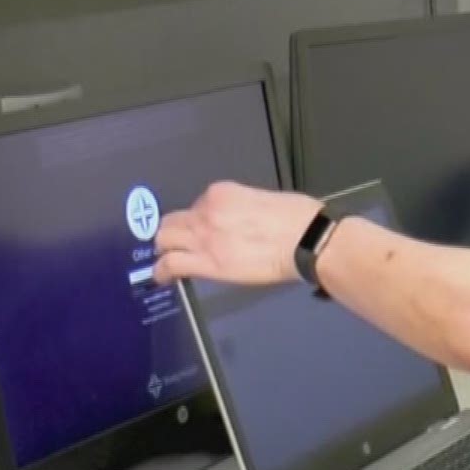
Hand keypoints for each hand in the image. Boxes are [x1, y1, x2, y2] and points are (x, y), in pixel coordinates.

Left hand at [152, 181, 322, 287]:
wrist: (306, 239)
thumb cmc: (300, 218)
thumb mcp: (266, 200)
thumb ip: (245, 208)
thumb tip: (243, 222)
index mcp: (223, 192)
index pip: (198, 204)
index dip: (202, 218)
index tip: (209, 229)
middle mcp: (206, 210)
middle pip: (173, 220)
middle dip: (175, 232)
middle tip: (182, 244)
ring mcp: (203, 236)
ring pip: (164, 240)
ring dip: (166, 249)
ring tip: (169, 260)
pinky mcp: (206, 262)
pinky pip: (170, 265)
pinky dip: (162, 272)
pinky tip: (163, 277)